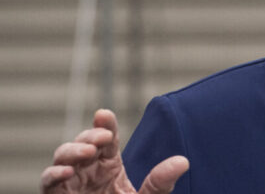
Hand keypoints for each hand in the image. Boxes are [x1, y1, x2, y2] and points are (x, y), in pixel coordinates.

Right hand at [40, 109, 188, 193]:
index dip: (105, 124)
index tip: (104, 114)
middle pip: (82, 142)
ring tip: (88, 152)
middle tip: (103, 138)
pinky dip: (53, 175)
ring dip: (71, 151)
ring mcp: (71, 182)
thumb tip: (183, 161)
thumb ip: (159, 182)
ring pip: (62, 157)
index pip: (106, 137)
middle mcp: (88, 168)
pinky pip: (48, 183)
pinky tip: (66, 172)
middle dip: (89, 135)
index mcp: (108, 164)